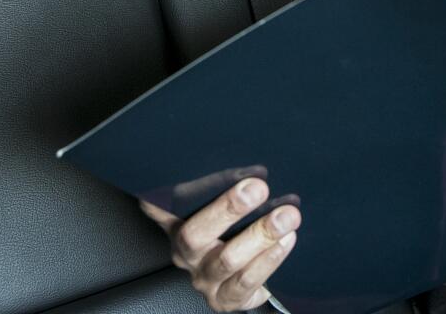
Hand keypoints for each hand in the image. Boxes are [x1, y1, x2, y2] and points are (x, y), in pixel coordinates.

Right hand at [140, 177, 300, 310]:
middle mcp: (185, 252)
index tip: (174, 178)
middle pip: (195, 234)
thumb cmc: (234, 228)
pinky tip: (287, 240)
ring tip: (286, 216)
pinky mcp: (227, 299)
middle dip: (228, 209)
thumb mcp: (219, 200)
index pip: (158, 206)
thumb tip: (241, 148)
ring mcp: (205, 278)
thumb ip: (219, 181)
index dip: (158, 196)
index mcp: (176, 222)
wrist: (245, 276)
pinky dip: (270, 259)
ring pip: (228, 260)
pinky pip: (248, 282)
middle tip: (258, 187)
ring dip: (260, 235)